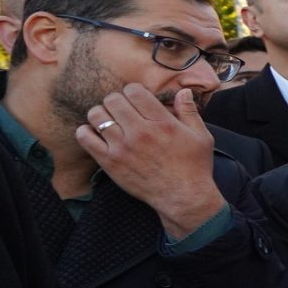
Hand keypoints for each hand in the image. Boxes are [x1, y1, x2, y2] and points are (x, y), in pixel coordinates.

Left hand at [78, 87, 221, 235]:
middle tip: (122, 110)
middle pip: (112, 99)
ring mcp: (122, 147)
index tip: (137, 100)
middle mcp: (140, 132)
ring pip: (96, 115)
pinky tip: (97, 134)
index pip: (134, 91)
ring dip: (101, 114)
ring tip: (109, 121)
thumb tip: (183, 91)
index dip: (133, 91)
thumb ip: (189, 111)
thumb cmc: (194, 167)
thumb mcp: (202, 136)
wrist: (183, 197)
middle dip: (117, 101)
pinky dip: (86, 131)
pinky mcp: (109, 161)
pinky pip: (85, 137)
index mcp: (162, 122)